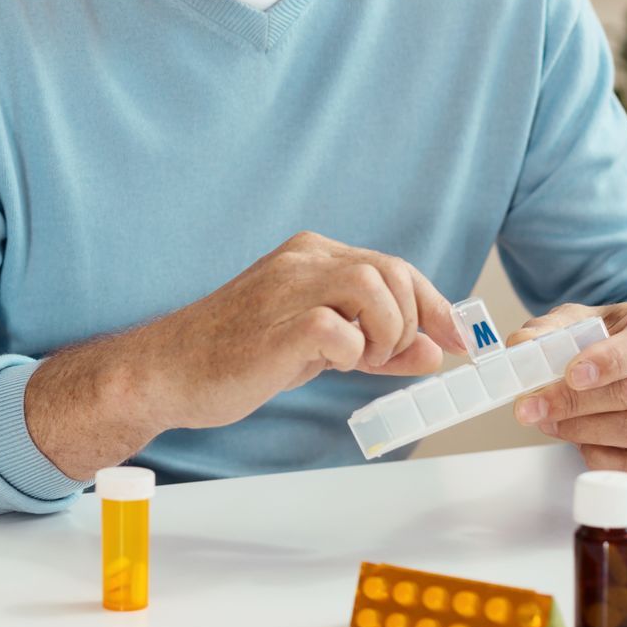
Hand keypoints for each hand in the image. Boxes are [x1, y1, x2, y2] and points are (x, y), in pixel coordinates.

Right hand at [128, 231, 466, 432]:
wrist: (168, 370)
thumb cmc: (236, 355)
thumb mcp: (317, 347)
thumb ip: (374, 345)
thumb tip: (434, 352)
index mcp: (311, 256)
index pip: (394, 266)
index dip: (435, 304)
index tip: (458, 340)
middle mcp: (302, 261)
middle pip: (392, 272)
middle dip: (410, 322)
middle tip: (385, 358)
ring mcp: (286, 289)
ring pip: (373, 288)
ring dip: (385, 334)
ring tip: (359, 361)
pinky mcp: (275, 326)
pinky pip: (337, 328)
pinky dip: (351, 352)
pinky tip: (330, 364)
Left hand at [508, 302, 626, 484]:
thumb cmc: (616, 340)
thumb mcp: (586, 321)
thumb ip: (553, 328)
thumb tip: (520, 345)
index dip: (608, 361)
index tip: (570, 373)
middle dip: (575, 402)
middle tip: (532, 405)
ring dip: (582, 429)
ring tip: (548, 421)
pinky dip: (602, 458)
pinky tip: (578, 442)